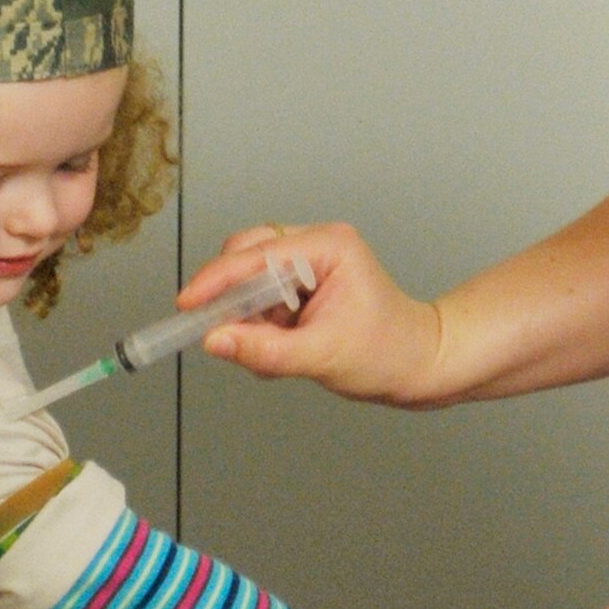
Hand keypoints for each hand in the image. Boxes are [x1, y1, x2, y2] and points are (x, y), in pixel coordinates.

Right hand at [179, 222, 442, 404]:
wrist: (420, 364)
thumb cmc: (388, 353)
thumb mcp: (322, 356)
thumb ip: (264, 349)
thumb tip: (215, 340)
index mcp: (329, 247)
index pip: (257, 254)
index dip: (217, 280)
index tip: (188, 305)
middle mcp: (317, 244)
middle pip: (246, 254)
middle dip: (232, 296)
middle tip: (225, 333)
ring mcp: (309, 261)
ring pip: (249, 276)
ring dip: (247, 314)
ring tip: (273, 349)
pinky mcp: (303, 282)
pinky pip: (261, 295)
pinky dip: (259, 323)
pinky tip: (282, 346)